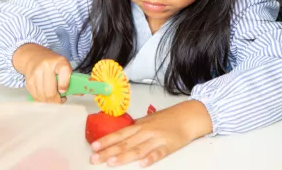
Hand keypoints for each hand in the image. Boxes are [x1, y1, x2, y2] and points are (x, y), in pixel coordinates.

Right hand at [13, 43, 71, 102]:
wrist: (34, 57)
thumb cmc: (53, 64)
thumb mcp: (64, 66)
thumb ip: (72, 80)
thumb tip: (80, 93)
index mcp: (60, 62)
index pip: (64, 72)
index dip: (64, 84)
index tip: (64, 92)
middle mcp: (46, 66)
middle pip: (50, 92)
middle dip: (57, 100)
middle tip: (61, 100)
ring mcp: (36, 74)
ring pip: (42, 96)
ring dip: (49, 102)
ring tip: (54, 98)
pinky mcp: (28, 81)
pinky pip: (36, 97)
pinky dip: (42, 100)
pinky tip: (45, 96)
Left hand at [89, 100, 212, 166]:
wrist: (187, 117)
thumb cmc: (167, 119)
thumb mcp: (148, 121)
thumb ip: (135, 129)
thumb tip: (120, 135)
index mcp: (139, 126)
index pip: (119, 134)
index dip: (106, 140)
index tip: (93, 147)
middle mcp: (146, 132)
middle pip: (125, 143)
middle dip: (108, 152)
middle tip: (94, 159)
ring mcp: (157, 139)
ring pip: (138, 149)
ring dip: (124, 156)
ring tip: (111, 163)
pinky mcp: (168, 146)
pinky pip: (158, 154)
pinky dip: (150, 159)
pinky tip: (142, 165)